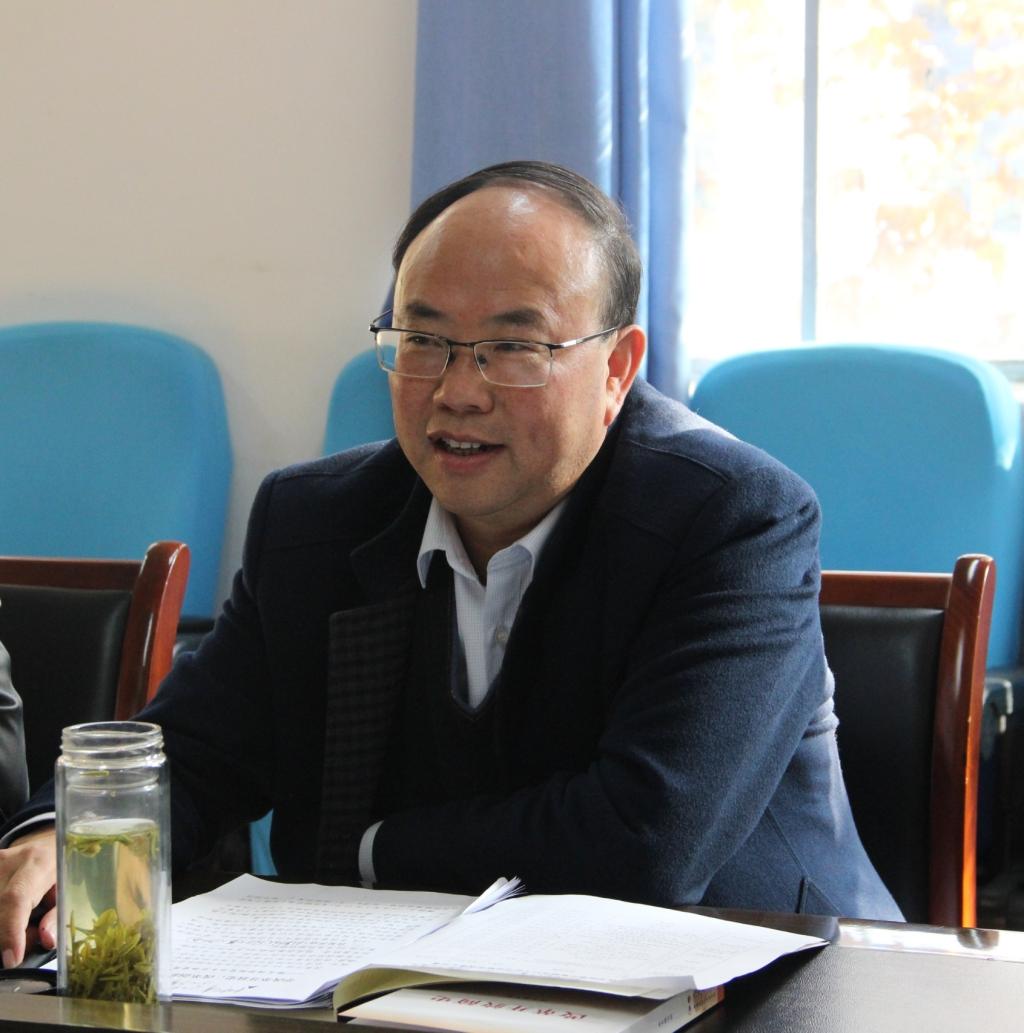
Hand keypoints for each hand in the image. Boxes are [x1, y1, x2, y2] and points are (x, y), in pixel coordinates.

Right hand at [0, 826, 56, 968]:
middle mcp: (9, 862)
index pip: (16, 898)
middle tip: (25, 940)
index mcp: (38, 863)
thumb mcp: (67, 890)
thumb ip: (57, 917)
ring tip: (20, 925)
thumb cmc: (59, 870)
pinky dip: (1, 918)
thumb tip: (47, 941)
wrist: (44, 845)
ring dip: (2, 928)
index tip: (12, 959)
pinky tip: (8, 916)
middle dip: (8, 936)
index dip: (11, 931)